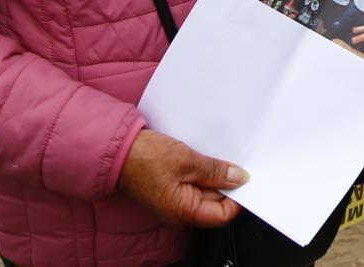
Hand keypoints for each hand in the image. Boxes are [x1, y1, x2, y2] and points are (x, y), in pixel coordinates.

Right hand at [116, 129, 246, 227]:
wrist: (118, 149)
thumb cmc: (146, 158)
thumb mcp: (187, 160)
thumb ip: (215, 171)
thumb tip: (239, 179)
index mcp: (184, 211)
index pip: (222, 215)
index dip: (237, 198)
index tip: (245, 178)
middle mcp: (179, 211)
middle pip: (215, 203)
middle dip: (226, 183)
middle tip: (233, 161)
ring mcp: (174, 200)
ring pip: (205, 191)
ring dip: (213, 174)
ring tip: (215, 156)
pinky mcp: (170, 188)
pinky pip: (193, 183)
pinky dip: (201, 171)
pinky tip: (203, 156)